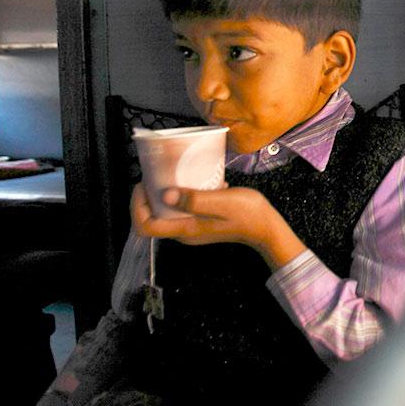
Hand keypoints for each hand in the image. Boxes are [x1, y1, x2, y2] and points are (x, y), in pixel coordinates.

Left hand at [131, 183, 302, 268]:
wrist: (266, 227)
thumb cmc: (246, 214)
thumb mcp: (221, 202)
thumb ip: (194, 199)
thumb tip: (164, 195)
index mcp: (185, 229)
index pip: (146, 225)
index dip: (137, 206)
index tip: (144, 185)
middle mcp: (184, 232)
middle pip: (153, 218)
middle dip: (148, 196)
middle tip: (156, 174)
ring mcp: (193, 228)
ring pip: (166, 212)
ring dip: (164, 193)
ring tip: (173, 173)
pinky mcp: (201, 222)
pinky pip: (181, 209)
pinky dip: (182, 195)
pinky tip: (196, 181)